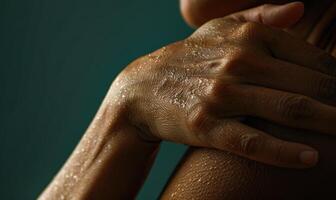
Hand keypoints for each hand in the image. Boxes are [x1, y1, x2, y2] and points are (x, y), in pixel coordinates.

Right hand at [110, 3, 335, 167]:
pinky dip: (283, 151)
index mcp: (249, 37)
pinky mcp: (205, 125)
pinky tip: (310, 158)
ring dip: (330, 124)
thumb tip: (297, 8)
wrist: (142, 87)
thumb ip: (259, 16)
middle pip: (311, 85)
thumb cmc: (187, 59)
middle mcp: (239, 62)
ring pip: (290, 109)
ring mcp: (222, 95)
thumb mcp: (218, 28)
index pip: (314, 59)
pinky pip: (251, 140)